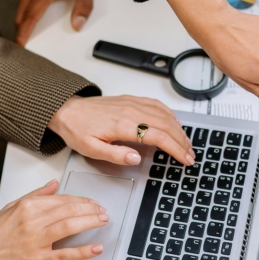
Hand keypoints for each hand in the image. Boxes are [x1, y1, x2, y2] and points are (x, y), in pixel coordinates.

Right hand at [0, 180, 107, 259]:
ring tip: (103, 221)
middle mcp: (32, 221)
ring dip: (91, 222)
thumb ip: (35, 195)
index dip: (81, 200)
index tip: (92, 203)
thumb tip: (54, 184)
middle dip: (90, 209)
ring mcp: (36, 241)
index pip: (61, 199)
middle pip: (69, 211)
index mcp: (27, 207)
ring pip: (70, 227)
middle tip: (102, 211)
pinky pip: (65, 254)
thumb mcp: (11, 208)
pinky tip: (96, 247)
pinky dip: (83, 251)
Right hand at [15, 0, 98, 45]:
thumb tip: (77, 25)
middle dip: (22, 28)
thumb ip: (84, 7)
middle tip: (25, 43)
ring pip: (19, 4)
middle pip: (22, 11)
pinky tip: (34, 8)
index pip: (32, 13)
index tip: (20, 43)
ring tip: (30, 28)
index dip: (25, 31)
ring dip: (23, 17)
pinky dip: (24, 5)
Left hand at [49, 95, 194, 166]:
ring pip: (164, 114)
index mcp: (122, 125)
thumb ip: (115, 155)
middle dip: (182, 141)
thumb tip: (136, 158)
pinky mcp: (131, 100)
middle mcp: (131, 111)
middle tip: (191, 155)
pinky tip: (174, 123)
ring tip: (186, 143)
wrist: (67, 110)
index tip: (185, 159)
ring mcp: (132, 103)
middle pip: (166, 125)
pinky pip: (156, 104)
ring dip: (179, 129)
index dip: (175, 149)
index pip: (158, 137)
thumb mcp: (91, 149)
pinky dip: (170, 114)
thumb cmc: (77, 130)